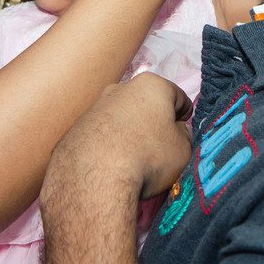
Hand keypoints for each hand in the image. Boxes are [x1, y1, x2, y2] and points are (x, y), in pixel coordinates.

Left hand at [42, 73, 194, 207]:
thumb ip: (184, 135)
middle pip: (147, 105)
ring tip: (136, 160)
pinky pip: (103, 134)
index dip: (184, 117)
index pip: (178, 98)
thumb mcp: (183, 148)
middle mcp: (120, 88)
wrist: (96, 177)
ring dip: (131, 133)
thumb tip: (176, 131)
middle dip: (155, 123)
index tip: (183, 133)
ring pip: (123, 118)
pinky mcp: (79, 126)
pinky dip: (111, 144)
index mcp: (151, 85)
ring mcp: (96, 106)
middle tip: (161, 149)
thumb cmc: (147, 157)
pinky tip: (114, 164)